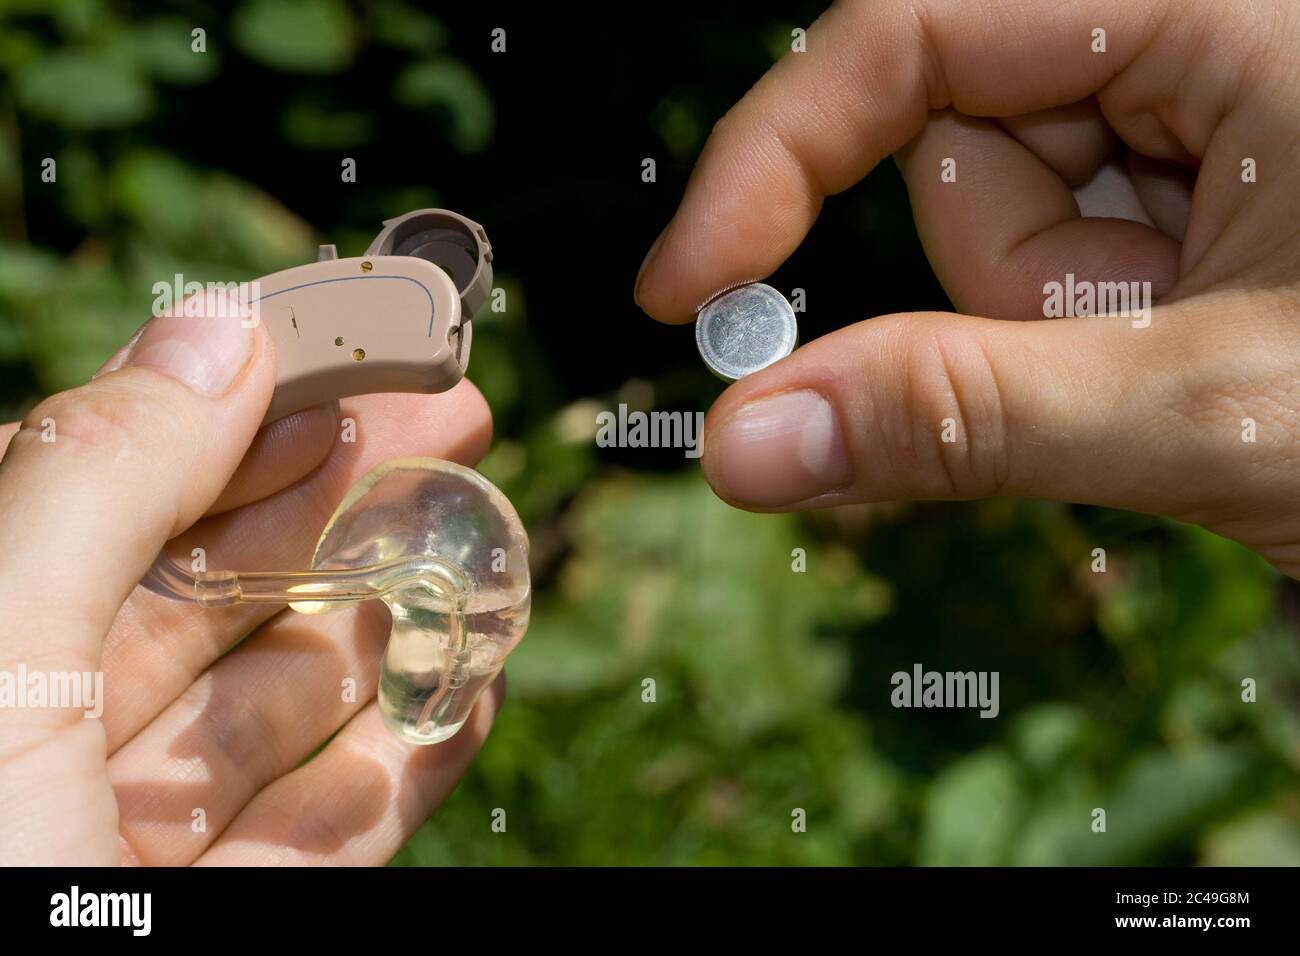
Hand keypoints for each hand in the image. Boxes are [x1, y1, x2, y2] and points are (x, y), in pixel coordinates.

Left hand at [0, 311, 497, 863]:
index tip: (348, 351)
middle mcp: (39, 742)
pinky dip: (407, 759)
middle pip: (213, 585)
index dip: (231, 411)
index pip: (107, 492)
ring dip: (389, 618)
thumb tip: (221, 328)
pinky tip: (474, 688)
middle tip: (454, 420)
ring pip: (277, 706)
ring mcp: (128, 843)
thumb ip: (103, 485)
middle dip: (339, 494)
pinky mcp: (216, 921)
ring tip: (477, 540)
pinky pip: (326, 832)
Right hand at [636, 0, 1299, 577]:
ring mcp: (1191, 107)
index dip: (776, 157)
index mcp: (1220, 3)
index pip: (908, 31)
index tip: (691, 295)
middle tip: (1143, 351)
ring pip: (1004, 215)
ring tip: (1205, 357)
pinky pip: (1054, 255)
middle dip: (1013, 276)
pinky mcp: (1187, 185)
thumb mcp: (1212, 411)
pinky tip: (1202, 350)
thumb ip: (963, 423)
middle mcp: (1195, 28)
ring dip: (1065, 314)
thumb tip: (743, 446)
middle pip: (959, 142)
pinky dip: (1090, 325)